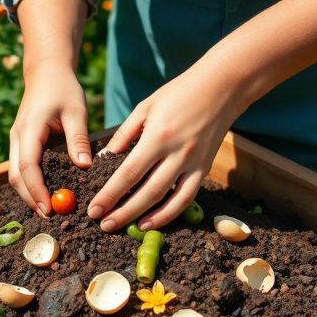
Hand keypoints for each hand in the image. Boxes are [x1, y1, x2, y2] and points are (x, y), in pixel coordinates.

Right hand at [9, 62, 90, 216]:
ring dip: (30, 194)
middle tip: (51, 217)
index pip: (27, 167)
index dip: (36, 191)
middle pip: (16, 177)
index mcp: (29, 129)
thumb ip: (78, 140)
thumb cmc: (63, 88)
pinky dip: (31, 184)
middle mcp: (17, 138)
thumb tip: (83, 167)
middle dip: (31, 199)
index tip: (50, 209)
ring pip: (16, 175)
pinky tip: (47, 194)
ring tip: (50, 210)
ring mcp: (16, 141)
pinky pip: (21, 169)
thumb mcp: (76, 111)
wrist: (46, 72)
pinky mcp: (21, 144)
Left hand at [88, 66, 245, 230]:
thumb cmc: (178, 94)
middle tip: (104, 224)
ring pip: (167, 200)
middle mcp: (177, 154)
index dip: (110, 194)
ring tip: (125, 228)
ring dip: (145, 217)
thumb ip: (123, 134)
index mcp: (158, 137)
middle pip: (146, 192)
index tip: (94, 209)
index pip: (129, 173)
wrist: (221, 88)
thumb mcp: (145, 107)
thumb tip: (103, 158)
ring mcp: (194, 164)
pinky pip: (187, 198)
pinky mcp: (204, 169)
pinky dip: (170, 213)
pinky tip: (152, 221)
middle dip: (123, 212)